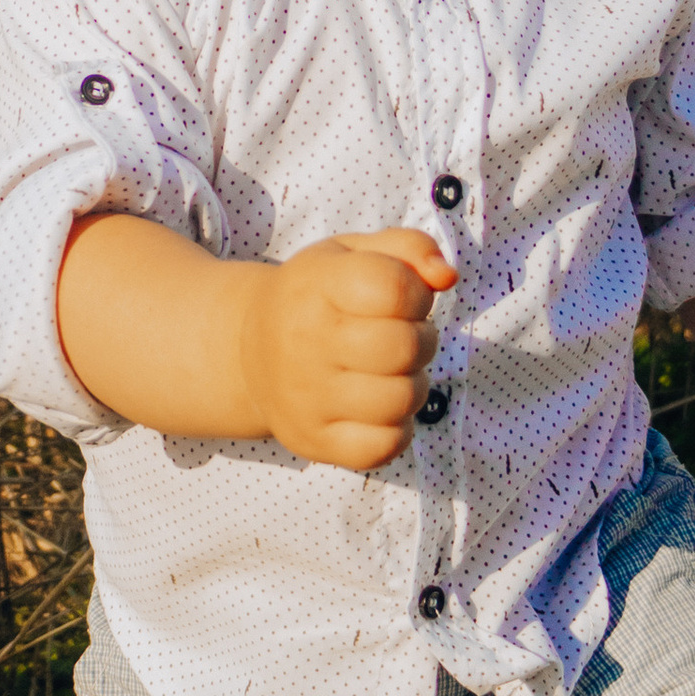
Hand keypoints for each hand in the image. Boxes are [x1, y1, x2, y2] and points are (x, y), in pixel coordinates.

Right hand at [240, 229, 456, 469]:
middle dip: (421, 340)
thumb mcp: (354, 254)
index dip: (417, 293)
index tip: (402, 298)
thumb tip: (447, 276)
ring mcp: (307, 398)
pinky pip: (385, 446)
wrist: (248, 352)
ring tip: (389, 372)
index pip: (396, 288)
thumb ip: (410, 248)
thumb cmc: (317, 298)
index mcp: (316, 285)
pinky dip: (396, 429)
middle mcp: (305, 341)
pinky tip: (378, 407)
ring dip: (412, 384)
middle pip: (404, 347)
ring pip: (402, 399)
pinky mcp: (313, 441)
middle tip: (401, 336)